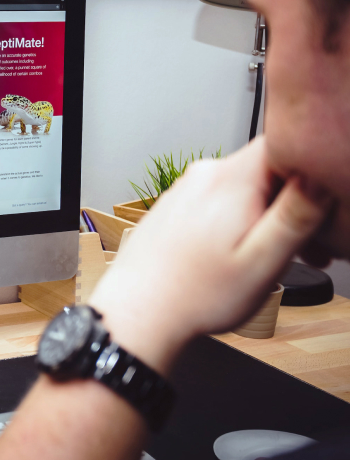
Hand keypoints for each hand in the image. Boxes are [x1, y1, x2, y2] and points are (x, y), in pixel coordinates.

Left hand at [89, 137, 332, 374]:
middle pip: (266, 170)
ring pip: (243, 188)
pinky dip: (237, 221)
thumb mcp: (262, 262)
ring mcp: (186, 189)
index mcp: (229, 180)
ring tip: (272, 259)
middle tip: (311, 248)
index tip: (322, 207)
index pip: (283, 145)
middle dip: (293, 204)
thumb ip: (296, 216)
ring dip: (266, 216)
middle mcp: (204, 175)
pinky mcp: (176, 205)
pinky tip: (238, 254)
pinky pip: (218, 201)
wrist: (137, 313)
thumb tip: (321, 177)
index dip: (312, 171)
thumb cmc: (194, 296)